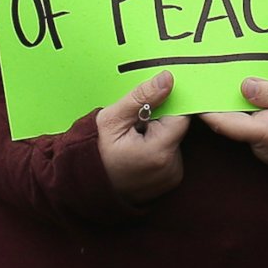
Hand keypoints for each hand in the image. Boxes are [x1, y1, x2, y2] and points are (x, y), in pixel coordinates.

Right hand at [96, 70, 190, 202]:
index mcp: (159, 152)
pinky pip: (171, 155)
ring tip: (134, 143)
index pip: (180, 116)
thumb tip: (167, 78)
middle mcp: (171, 168)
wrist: (87, 188)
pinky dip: (159, 150)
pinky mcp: (171, 182)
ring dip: (158, 136)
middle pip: (177, 129)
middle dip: (158, 122)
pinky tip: (139, 154)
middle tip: (134, 129)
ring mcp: (172, 177)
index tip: (145, 110)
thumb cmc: (96, 153)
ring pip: (174, 141)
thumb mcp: (113, 119)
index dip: (165, 107)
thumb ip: (141, 96)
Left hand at [195, 77, 267, 188]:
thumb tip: (245, 85)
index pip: (222, 121)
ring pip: (248, 118)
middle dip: (227, 92)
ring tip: (245, 68)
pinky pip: (260, 123)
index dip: (205, 103)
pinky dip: (260, 107)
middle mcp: (261, 145)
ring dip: (246, 99)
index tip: (195, 82)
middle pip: (233, 116)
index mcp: (267, 134)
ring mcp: (267, 148)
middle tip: (223, 61)